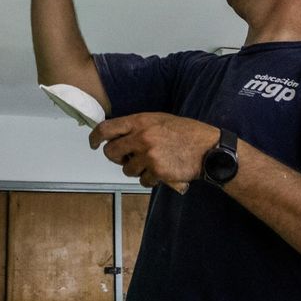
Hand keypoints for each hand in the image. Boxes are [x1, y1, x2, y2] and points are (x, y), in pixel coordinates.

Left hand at [89, 112, 217, 192]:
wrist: (208, 148)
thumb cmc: (187, 133)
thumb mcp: (160, 120)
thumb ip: (138, 127)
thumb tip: (119, 136)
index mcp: (140, 121)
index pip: (107, 128)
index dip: (95, 137)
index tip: (93, 143)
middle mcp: (141, 137)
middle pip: (110, 152)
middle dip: (115, 158)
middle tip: (125, 158)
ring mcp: (148, 155)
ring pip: (126, 169)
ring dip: (135, 169)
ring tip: (151, 163)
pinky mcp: (156, 171)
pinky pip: (142, 180)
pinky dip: (149, 179)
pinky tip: (160, 172)